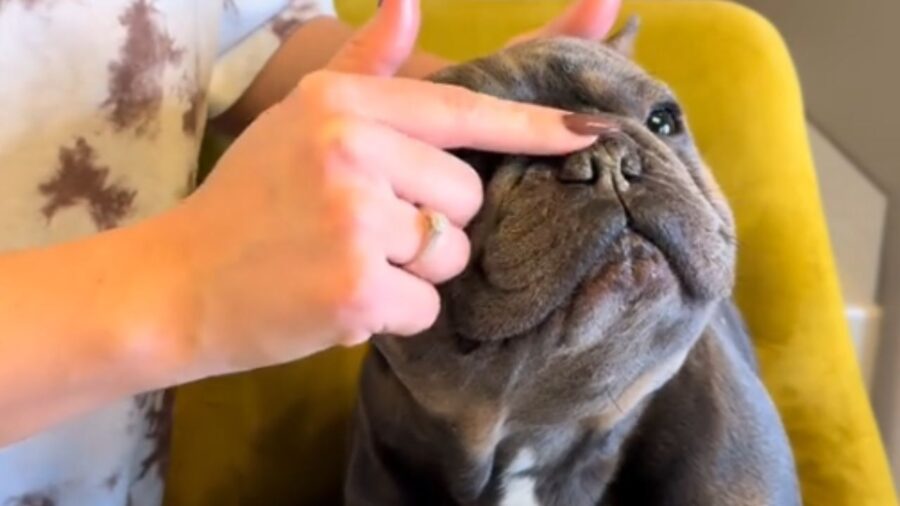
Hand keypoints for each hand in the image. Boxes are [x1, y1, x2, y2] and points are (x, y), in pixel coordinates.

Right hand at [163, 0, 608, 378]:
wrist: (174, 284)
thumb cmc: (247, 202)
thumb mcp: (296, 121)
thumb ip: (364, 68)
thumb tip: (409, 2)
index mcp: (344, 106)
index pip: (462, 113)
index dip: (532, 127)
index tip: (589, 132)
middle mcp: (353, 149)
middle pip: (466, 197)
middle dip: (433, 224)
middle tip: (363, 233)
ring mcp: (356, 218)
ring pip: (451, 254)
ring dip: (414, 272)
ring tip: (349, 264)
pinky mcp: (358, 285)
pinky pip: (425, 306)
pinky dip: (393, 314)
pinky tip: (340, 300)